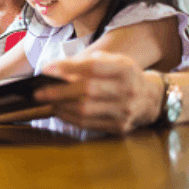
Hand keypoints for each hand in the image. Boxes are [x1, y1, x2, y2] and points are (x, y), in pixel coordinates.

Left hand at [33, 51, 162, 133]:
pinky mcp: (119, 127)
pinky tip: (59, 111)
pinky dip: (69, 118)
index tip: (46, 69)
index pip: (93, 67)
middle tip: (38, 92)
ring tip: (46, 101)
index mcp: (125, 69)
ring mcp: (124, 111)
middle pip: (87, 91)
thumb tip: (54, 69)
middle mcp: (127, 90)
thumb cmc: (123, 76)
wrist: (150, 99)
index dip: (68, 68)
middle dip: (58, 91)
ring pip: (86, 110)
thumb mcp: (112, 61)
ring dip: (61, 106)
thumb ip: (85, 63)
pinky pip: (88, 124)